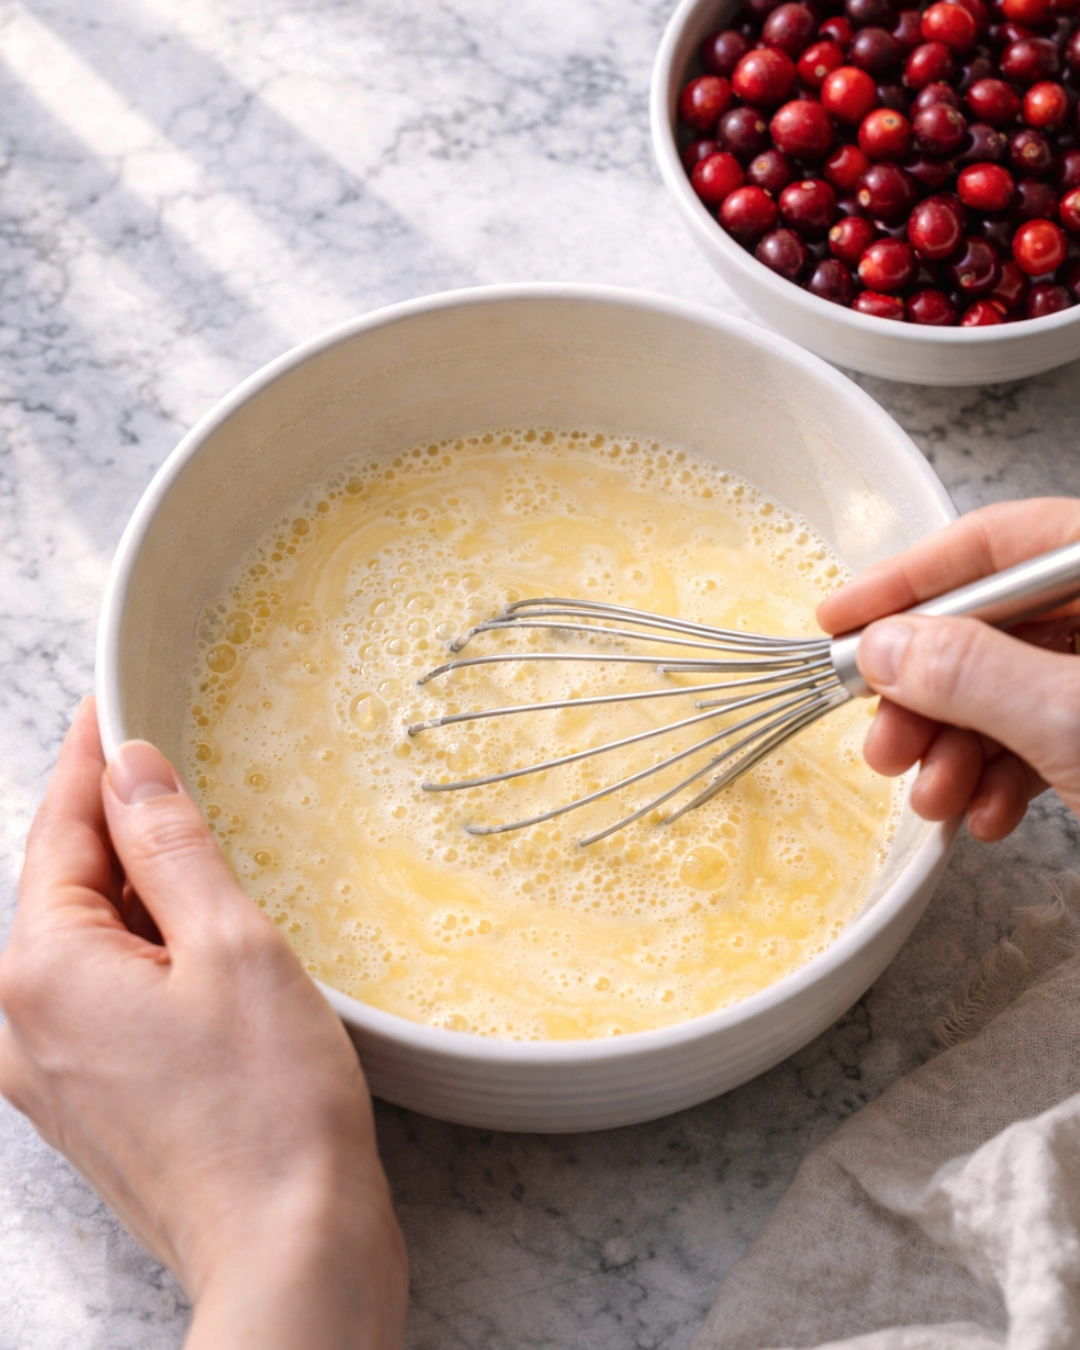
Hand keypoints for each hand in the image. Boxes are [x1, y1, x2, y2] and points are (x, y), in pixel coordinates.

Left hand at [0, 699, 406, 1347]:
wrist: (287, 1254)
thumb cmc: (269, 1108)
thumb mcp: (231, 946)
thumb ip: (171, 846)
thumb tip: (132, 770)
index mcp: (43, 969)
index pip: (60, 828)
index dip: (92, 758)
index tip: (113, 702)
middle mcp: (22, 1022)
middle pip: (66, 884)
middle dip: (115, 819)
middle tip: (167, 757)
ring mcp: (51, 1070)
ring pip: (88, 940)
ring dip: (137, 887)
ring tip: (195, 841)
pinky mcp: (92, 1102)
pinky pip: (103, 994)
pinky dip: (145, 950)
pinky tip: (198, 937)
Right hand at [816, 498, 1079, 842]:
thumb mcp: (1072, 714)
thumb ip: (973, 673)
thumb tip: (883, 648)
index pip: (992, 544)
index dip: (907, 582)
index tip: (838, 620)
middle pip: (988, 629)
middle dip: (926, 696)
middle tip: (885, 739)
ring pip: (1004, 693)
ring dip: (953, 750)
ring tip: (934, 794)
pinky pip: (1039, 741)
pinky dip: (1001, 779)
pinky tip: (987, 813)